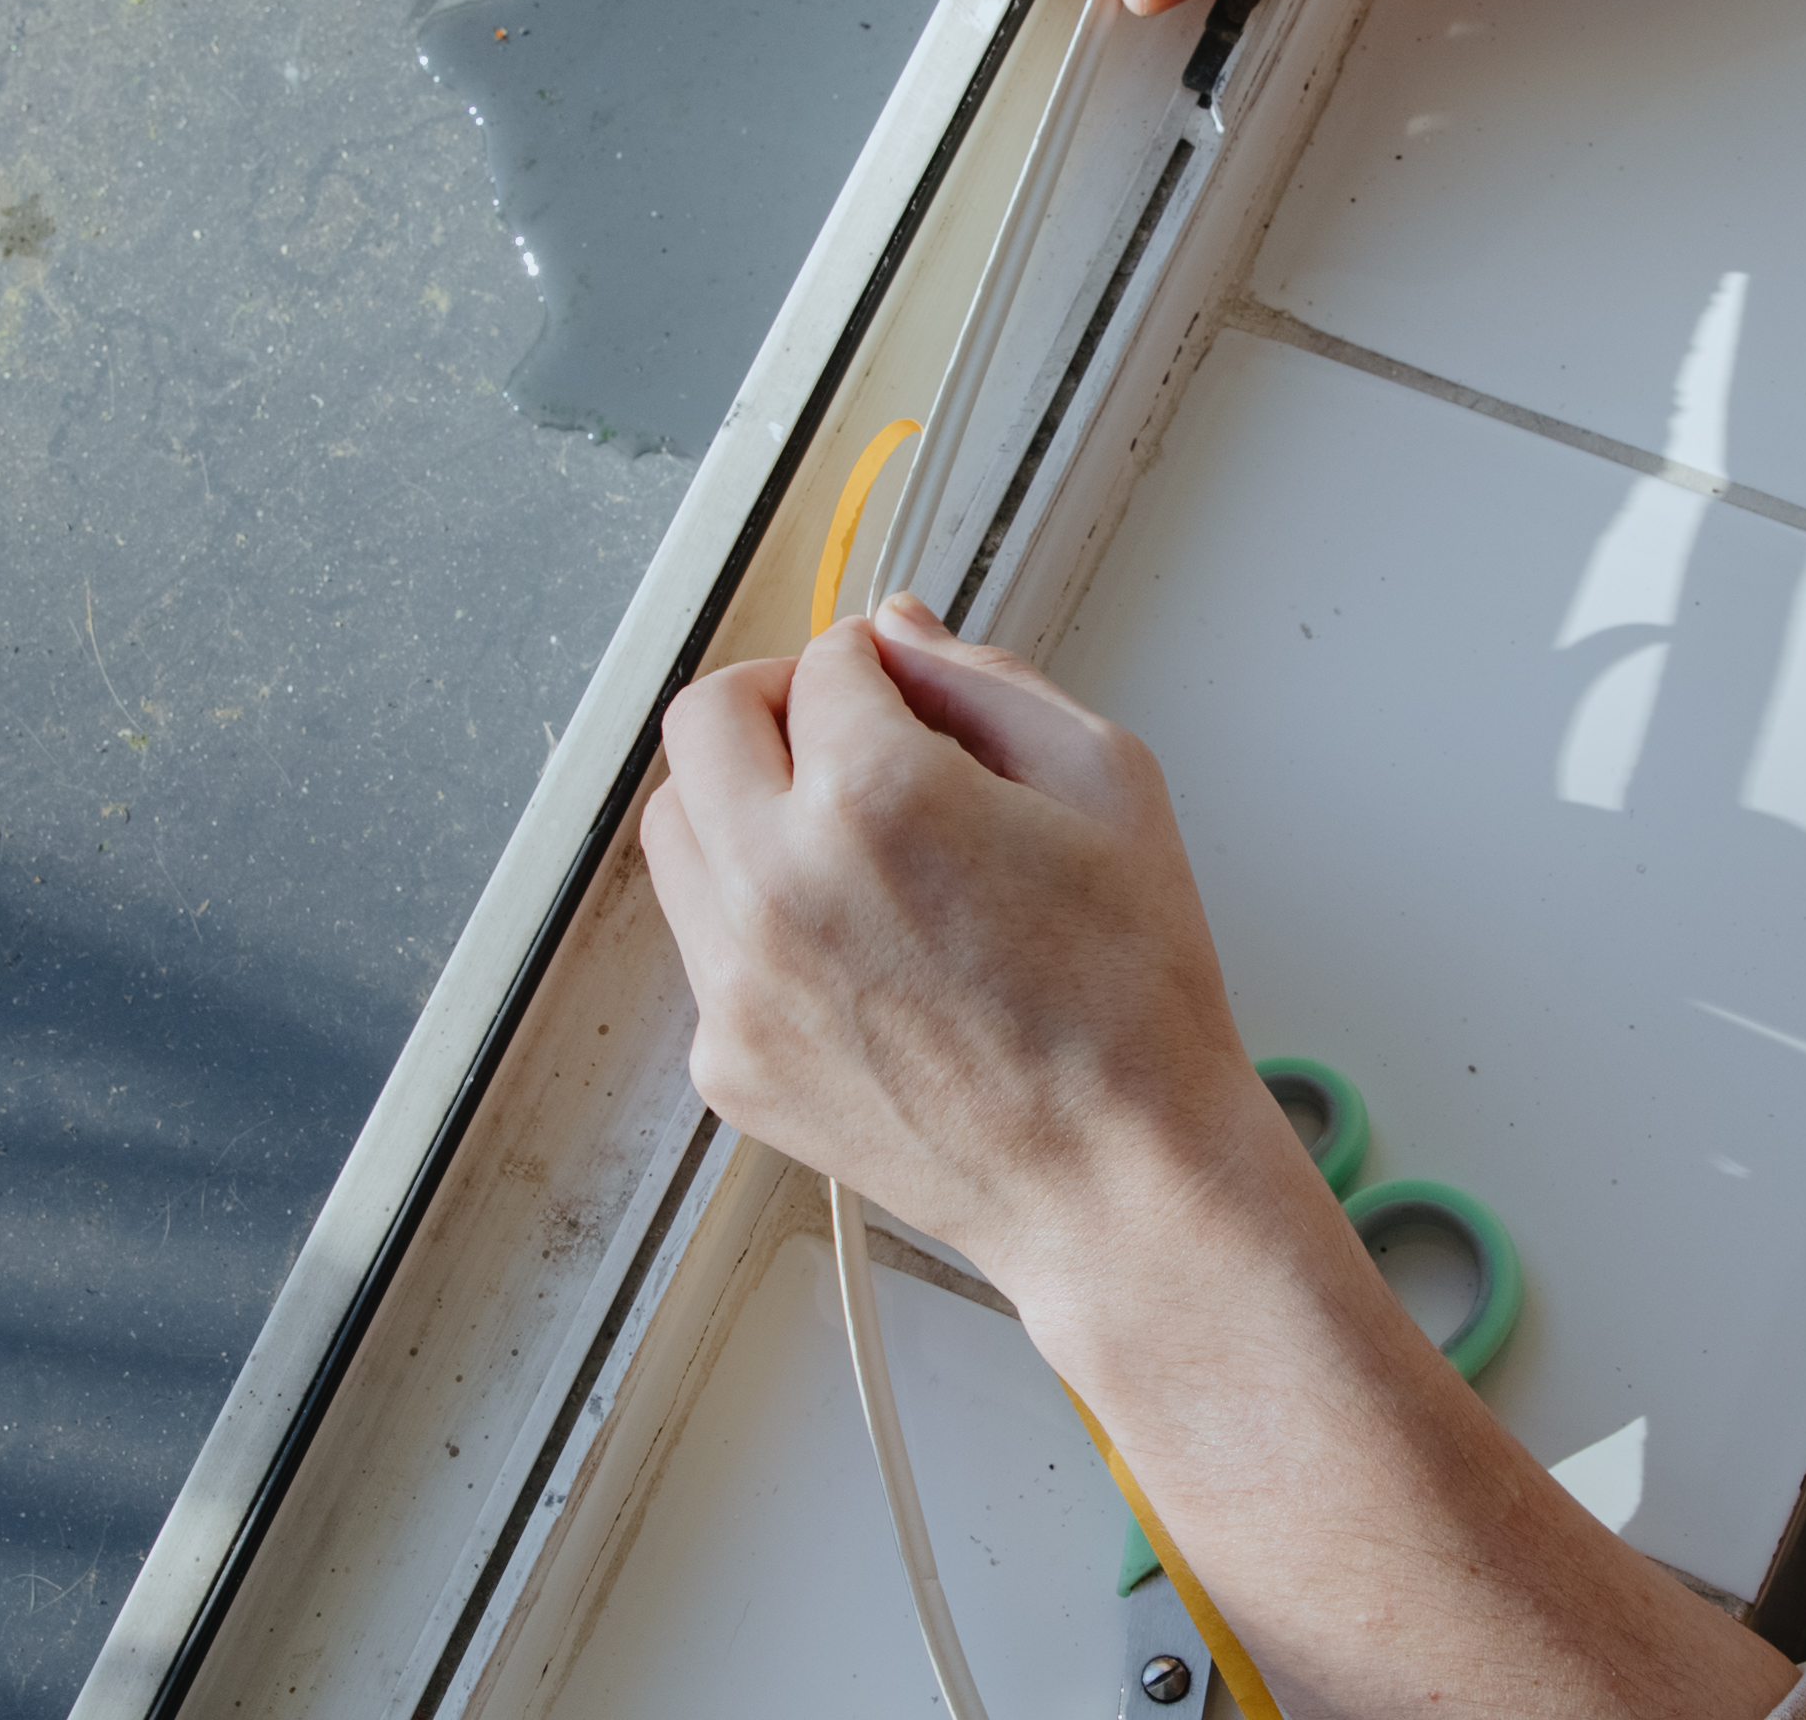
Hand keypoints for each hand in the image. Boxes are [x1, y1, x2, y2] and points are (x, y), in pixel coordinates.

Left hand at [640, 594, 1285, 1297]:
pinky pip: (701, 938)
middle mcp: (780, 882)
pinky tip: (855, 945)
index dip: (878, 665)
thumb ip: (987, 680)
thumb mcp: (1106, 781)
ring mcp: (738, 981)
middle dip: (777, 705)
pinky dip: (757, 914)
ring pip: (675, 827)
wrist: (1114, 1173)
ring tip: (847, 842)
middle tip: (848, 737)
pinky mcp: (726, 1058)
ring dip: (746, 801)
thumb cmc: (1130, 993)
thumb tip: (898, 632)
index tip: (908, 694)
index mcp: (876, 797)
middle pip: (703, 722)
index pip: (822, 662)